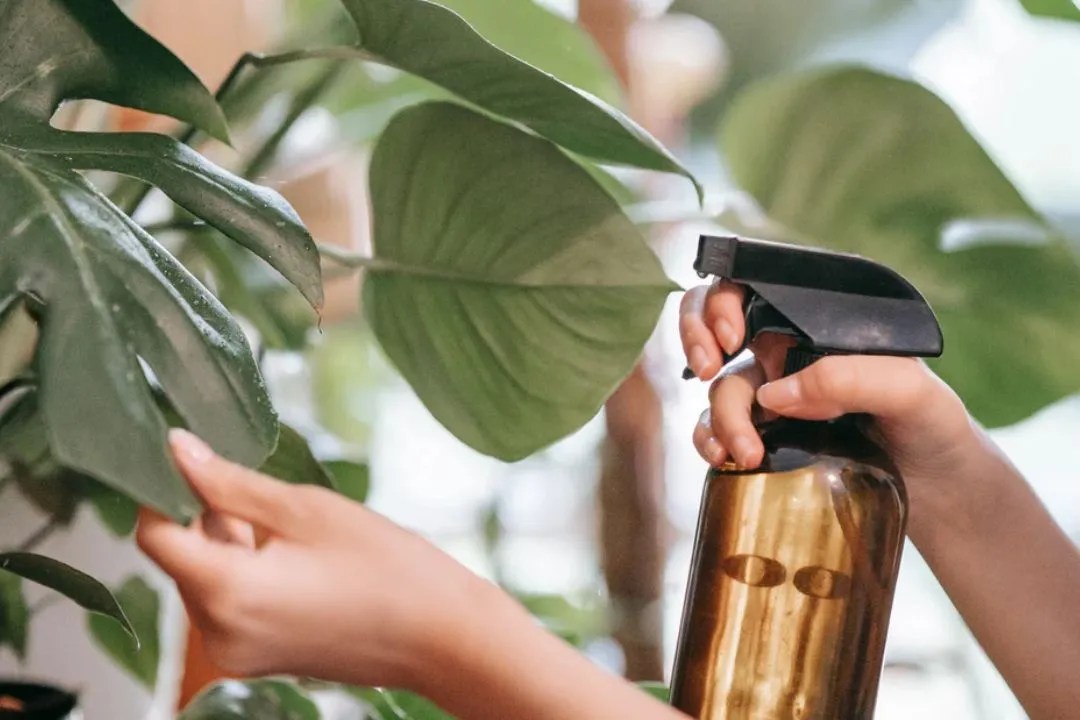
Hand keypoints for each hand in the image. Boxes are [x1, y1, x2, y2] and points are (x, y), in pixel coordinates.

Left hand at [137, 429, 498, 688]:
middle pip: (181, 558)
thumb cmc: (386, 567)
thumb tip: (177, 449)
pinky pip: (229, 605)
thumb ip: (231, 483)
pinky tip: (297, 558)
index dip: (164, 493)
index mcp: (227, 592)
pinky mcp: (258, 659)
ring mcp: (238, 653)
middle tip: (264, 491)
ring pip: (205, 579)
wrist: (440, 635)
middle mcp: (220, 634)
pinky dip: (247, 574)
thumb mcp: (306, 510)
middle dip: (208, 518)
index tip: (192, 461)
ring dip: (230, 545)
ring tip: (294, 529)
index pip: (155, 536)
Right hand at [679, 281, 978, 505]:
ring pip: (717, 389)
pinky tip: (723, 459)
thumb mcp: (911, 393)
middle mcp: (787, 354)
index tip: (731, 336)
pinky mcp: (764, 439)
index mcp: (817, 324)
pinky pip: (715, 431)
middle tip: (711, 371)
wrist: (943, 491)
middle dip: (698, 341)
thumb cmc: (934, 427)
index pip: (751, 288)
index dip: (722, 302)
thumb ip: (849, 379)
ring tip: (742, 452)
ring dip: (716, 416)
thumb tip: (774, 394)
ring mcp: (772, 397)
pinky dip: (708, 441)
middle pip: (717, 329)